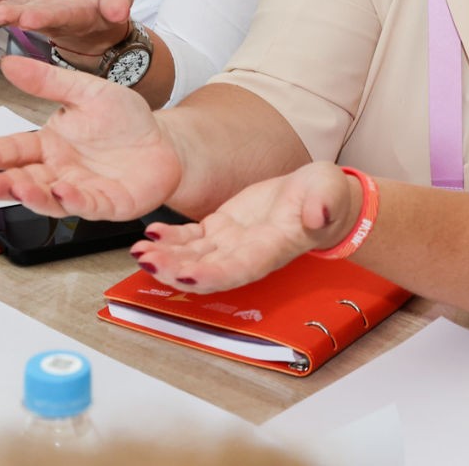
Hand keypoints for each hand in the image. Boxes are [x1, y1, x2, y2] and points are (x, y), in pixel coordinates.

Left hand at [0, 0, 134, 59]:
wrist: (93, 11)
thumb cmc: (106, 2)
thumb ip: (119, 1)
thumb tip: (118, 12)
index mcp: (79, 15)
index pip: (62, 16)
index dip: (46, 17)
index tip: (30, 18)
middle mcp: (55, 17)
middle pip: (34, 17)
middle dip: (15, 16)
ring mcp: (39, 9)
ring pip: (20, 11)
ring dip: (2, 12)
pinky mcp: (29, 0)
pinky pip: (13, 1)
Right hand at [0, 55, 181, 220]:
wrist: (165, 141)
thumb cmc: (126, 120)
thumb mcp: (86, 91)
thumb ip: (48, 81)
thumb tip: (9, 63)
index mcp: (51, 144)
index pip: (15, 150)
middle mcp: (61, 171)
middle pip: (26, 180)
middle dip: (4, 184)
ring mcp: (82, 190)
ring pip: (50, 199)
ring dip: (32, 196)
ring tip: (18, 188)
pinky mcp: (107, 204)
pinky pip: (87, 205)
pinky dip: (73, 201)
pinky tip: (63, 192)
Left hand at [129, 162, 356, 293]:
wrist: (318, 197)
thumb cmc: (326, 197)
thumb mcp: (329, 192)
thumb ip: (324, 204)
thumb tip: (319, 214)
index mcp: (271, 248)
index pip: (238, 269)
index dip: (211, 275)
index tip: (184, 275)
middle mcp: (246, 253)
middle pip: (206, 270)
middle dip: (174, 269)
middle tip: (145, 260)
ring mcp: (231, 243)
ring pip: (193, 257)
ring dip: (165, 257)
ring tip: (138, 251)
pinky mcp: (221, 229)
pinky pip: (191, 238)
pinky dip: (170, 238)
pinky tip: (150, 232)